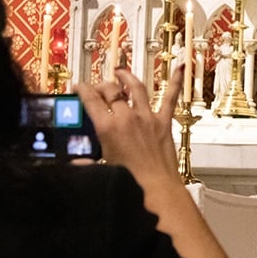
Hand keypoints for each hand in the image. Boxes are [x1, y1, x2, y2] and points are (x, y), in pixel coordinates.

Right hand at [74, 66, 182, 191]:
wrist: (156, 188)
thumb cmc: (131, 182)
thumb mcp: (102, 167)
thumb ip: (86, 161)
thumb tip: (76, 162)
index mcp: (107, 127)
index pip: (89, 98)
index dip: (82, 89)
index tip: (78, 87)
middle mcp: (127, 117)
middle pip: (110, 90)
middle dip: (101, 85)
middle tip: (98, 88)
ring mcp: (147, 118)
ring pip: (136, 87)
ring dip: (127, 77)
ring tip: (121, 72)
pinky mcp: (163, 123)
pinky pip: (170, 98)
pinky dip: (174, 83)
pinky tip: (180, 69)